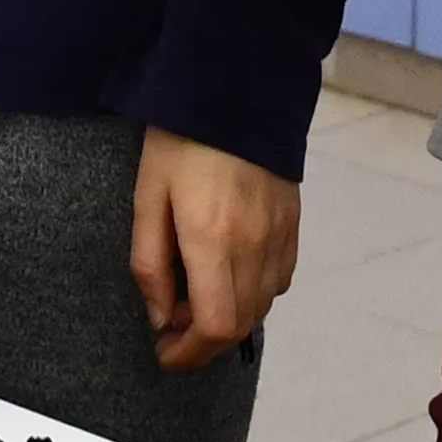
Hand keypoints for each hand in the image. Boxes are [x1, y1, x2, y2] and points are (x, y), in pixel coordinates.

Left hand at [128, 130, 299, 370]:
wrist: (235, 88)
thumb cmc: (180, 140)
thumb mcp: (147, 197)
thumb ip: (150, 263)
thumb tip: (160, 316)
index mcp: (213, 239)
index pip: (215, 326)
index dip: (190, 353)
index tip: (165, 353)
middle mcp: (255, 244)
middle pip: (241, 325)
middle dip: (204, 340)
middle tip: (172, 323)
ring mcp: (280, 234)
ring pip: (263, 305)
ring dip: (230, 317)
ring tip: (196, 294)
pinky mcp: (293, 221)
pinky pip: (280, 278)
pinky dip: (255, 291)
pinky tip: (229, 271)